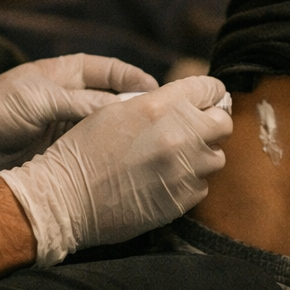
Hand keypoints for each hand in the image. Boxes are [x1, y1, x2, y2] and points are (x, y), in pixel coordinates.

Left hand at [0, 54, 158, 192]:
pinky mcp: (62, 153)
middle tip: (167, 123)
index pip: (112, 70)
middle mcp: (71, 98)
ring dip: (127, 136)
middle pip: (115, 100)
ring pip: (107, 129)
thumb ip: (80, 103)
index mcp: (66, 74)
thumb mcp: (38, 100)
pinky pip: (93, 151)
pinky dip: (110, 156)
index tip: (162, 93)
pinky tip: (127, 165)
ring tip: (153, 146)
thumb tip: (123, 110)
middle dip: (139, 110)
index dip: (137, 79)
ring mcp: (67, 127)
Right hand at [0, 76, 231, 265]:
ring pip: (215, 158)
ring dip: (200, 156)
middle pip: (223, 124)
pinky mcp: (182, 200)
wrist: (66, 197)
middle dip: (211, 125)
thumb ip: (156, 103)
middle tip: (194, 131)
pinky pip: (202, 186)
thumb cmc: (83, 150)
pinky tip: (164, 182)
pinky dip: (189, 183)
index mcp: (160, 105)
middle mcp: (178, 135)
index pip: (209, 89)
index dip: (209, 94)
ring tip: (174, 160)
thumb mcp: (116, 111)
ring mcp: (182, 169)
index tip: (206, 101)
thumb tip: (185, 103)